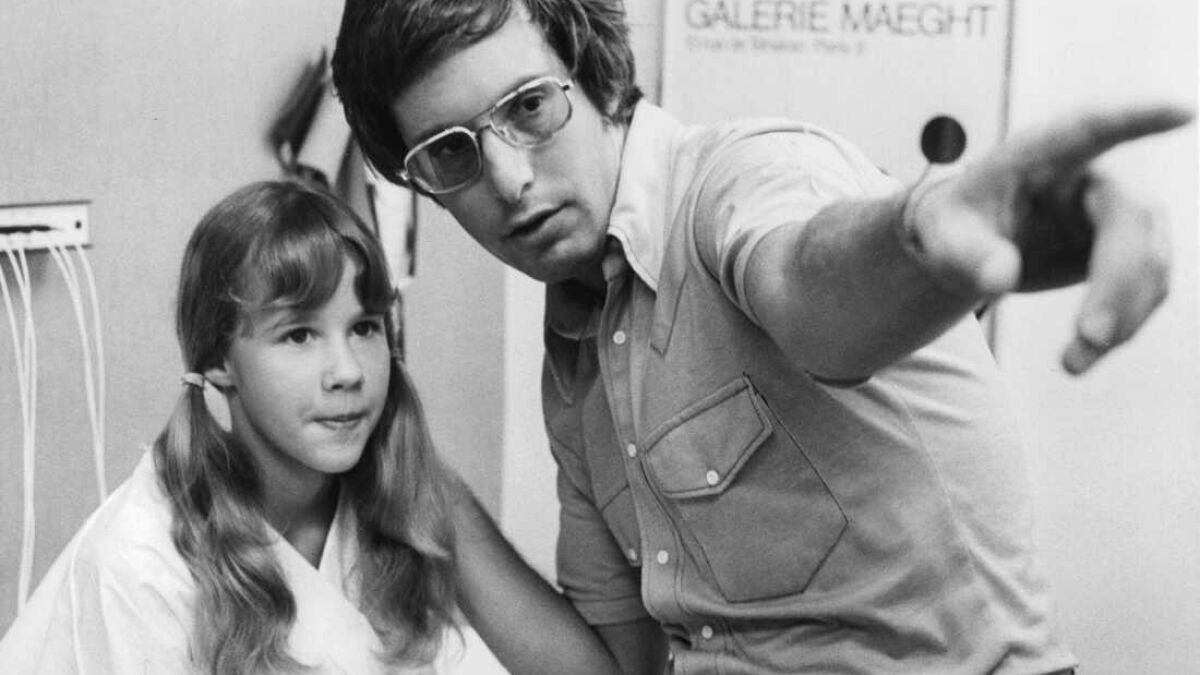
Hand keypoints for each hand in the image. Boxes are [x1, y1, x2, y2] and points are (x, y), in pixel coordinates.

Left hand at [903, 103, 1192, 374]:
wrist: (967, 245)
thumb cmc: (954, 226)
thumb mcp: (943, 238)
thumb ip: (967, 254)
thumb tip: (998, 278)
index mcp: (1039, 156)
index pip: (1091, 128)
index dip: (1137, 119)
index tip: (1181, 111)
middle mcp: (1088, 176)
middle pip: (1128, 221)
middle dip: (1117, 282)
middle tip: (1090, 337)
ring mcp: (1115, 211)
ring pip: (1150, 260)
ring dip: (1123, 316)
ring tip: (1072, 363)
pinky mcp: (1127, 248)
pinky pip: (1147, 286)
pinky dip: (1124, 323)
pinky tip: (1086, 351)